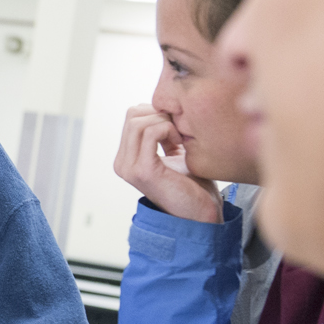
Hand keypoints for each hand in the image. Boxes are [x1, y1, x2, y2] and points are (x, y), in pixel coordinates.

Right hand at [112, 104, 221, 223]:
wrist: (202, 213)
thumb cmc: (192, 184)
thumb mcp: (172, 152)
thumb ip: (162, 134)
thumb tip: (162, 109)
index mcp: (126, 158)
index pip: (132, 116)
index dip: (156, 112)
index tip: (176, 126)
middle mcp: (122, 163)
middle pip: (132, 115)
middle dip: (159, 114)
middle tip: (179, 128)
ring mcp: (130, 167)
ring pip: (138, 122)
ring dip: (164, 122)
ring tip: (179, 137)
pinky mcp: (143, 170)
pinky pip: (150, 132)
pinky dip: (168, 129)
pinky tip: (180, 143)